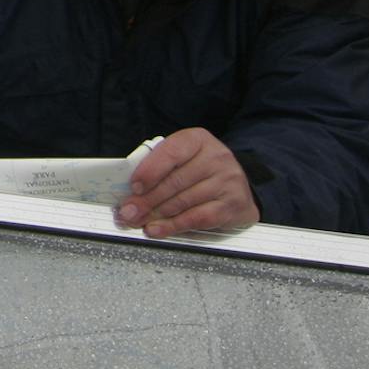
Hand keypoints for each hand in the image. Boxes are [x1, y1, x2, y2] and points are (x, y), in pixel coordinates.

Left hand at [116, 127, 259, 237]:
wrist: (239, 185)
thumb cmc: (202, 169)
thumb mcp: (182, 158)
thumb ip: (159, 166)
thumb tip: (132, 190)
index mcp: (198, 139)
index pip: (171, 152)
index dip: (149, 171)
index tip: (133, 186)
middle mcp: (216, 157)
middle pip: (175, 181)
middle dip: (147, 199)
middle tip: (128, 211)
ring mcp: (227, 181)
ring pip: (184, 201)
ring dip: (156, 215)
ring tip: (138, 221)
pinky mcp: (233, 205)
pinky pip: (197, 218)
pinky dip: (173, 226)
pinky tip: (158, 229)